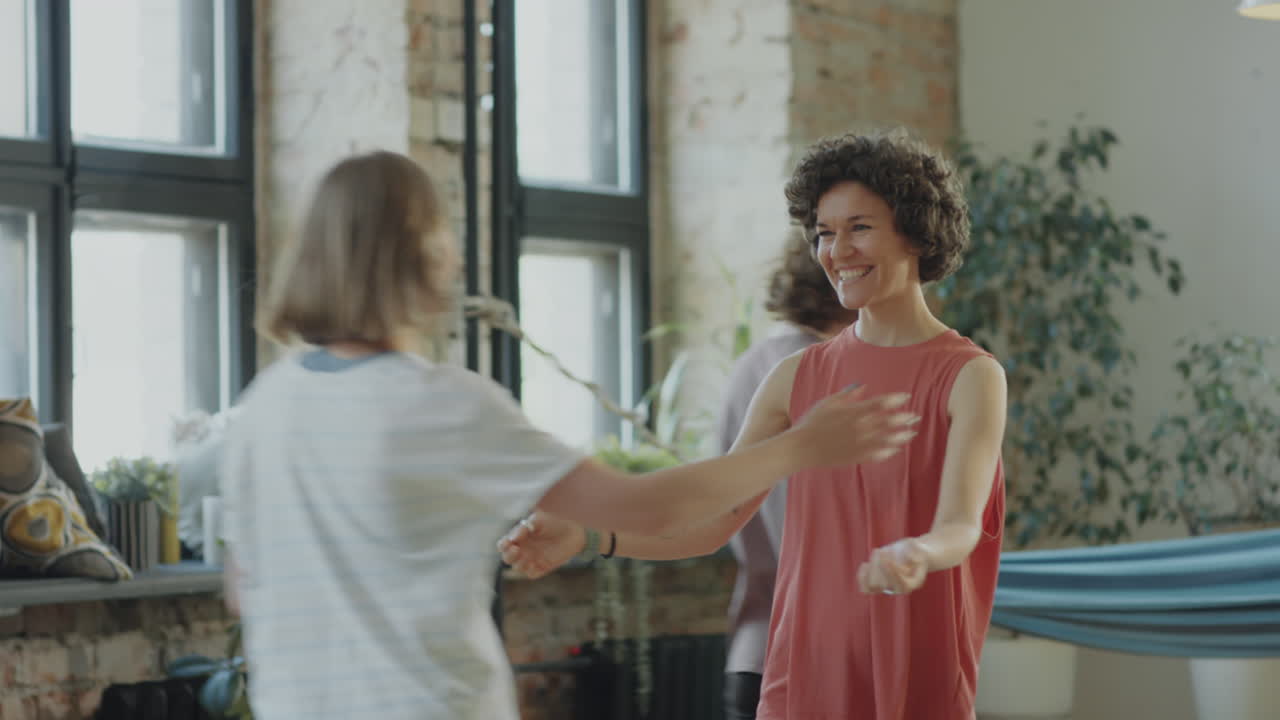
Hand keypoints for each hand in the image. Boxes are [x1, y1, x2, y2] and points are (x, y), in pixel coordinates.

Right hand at [497, 510, 584, 578]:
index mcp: (517, 538)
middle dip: (509, 555)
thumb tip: (512, 538)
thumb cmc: (553, 522)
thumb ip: (524, 528)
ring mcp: (531, 560)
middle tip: (516, 549)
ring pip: (517, 567)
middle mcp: (522, 550)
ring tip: (524, 556)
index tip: (509, 542)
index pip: (503, 545)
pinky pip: (531, 573)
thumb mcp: (538, 520)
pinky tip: (533, 564)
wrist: (573, 531)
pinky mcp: (541, 568)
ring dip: (518, 563)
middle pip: (507, 557)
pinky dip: (529, 570)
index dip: (503, 545)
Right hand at [788, 387, 917, 466]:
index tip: (906, 396)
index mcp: (853, 412)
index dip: (895, 399)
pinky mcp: (855, 457)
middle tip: (916, 416)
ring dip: (900, 435)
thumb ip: (847, 394)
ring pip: (885, 439)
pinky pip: (876, 454)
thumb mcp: (828, 403)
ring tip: (912, 433)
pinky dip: (887, 451)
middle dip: (903, 418)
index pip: (879, 403)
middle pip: (887, 421)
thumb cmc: (812, 422)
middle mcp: (859, 427)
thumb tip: (863, 386)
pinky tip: (895, 449)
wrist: (801, 447)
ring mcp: (858, 443)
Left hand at [857, 537, 929, 594]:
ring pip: (873, 586)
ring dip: (873, 567)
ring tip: (878, 551)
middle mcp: (900, 588)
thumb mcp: (919, 546)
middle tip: (885, 550)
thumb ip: (917, 550)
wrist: (910, 552)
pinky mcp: (877, 583)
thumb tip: (910, 559)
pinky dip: (862, 578)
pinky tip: (865, 564)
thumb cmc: (916, 549)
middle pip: (886, 585)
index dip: (894, 573)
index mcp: (914, 583)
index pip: (903, 586)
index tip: (889, 556)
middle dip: (882, 566)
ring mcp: (887, 587)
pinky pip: (866, 589)